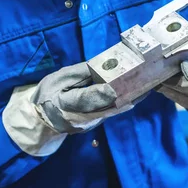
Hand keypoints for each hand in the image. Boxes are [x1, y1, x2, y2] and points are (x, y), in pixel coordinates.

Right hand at [3, 62, 135, 156]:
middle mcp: (80, 118)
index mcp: (65, 104)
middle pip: (105, 107)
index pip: (85, 99)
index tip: (116, 86)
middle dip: (125, 95)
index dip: (101, 93)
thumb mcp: (59, 78)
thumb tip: (101, 64)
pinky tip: (137, 93)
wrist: (41, 120)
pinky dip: (123, 102)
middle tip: (143, 83)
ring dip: (129, 99)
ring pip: (111, 111)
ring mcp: (90, 123)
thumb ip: (80, 72)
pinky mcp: (95, 123)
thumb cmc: (48, 95)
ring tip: (146, 86)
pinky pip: (111, 111)